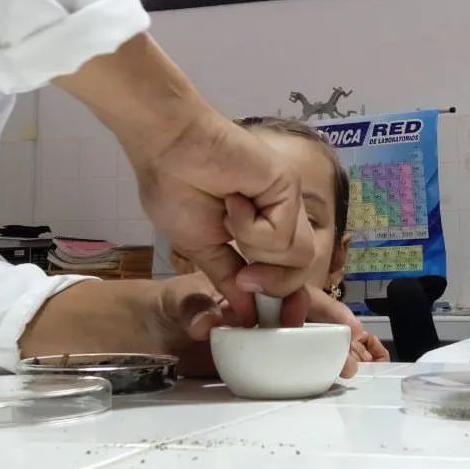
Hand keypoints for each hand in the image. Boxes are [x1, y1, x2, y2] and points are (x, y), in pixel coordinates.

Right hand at [54, 35, 314, 314]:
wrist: (168, 147)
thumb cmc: (175, 187)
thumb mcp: (202, 248)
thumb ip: (227, 279)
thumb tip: (245, 314)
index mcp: (261, 232)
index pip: (288, 274)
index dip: (284, 300)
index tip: (266, 321)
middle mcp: (280, 216)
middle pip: (301, 271)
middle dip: (273, 285)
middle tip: (243, 275)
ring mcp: (287, 201)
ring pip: (297, 256)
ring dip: (257, 250)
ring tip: (230, 220)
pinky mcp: (288, 187)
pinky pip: (282, 235)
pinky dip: (251, 228)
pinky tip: (234, 201)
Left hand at [177, 280, 386, 378]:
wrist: (145, 332)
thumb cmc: (166, 303)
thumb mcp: (178, 300)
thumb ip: (194, 309)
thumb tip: (206, 324)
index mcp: (254, 289)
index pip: (293, 293)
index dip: (317, 307)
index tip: (335, 323)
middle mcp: (263, 314)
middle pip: (307, 321)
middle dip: (334, 335)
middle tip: (355, 355)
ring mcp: (259, 341)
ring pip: (301, 346)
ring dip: (327, 356)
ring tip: (350, 371)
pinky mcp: (250, 365)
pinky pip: (281, 369)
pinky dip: (304, 375)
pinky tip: (322, 384)